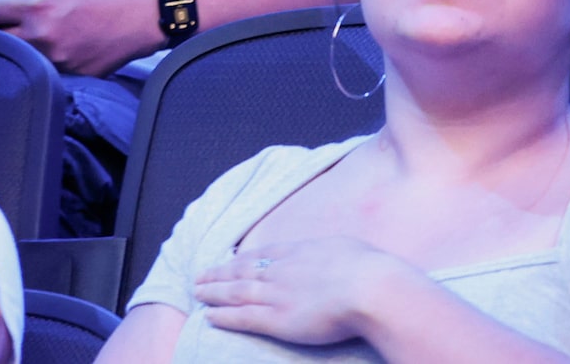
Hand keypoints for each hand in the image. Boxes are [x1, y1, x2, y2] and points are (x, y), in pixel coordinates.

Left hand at [0, 0, 163, 74]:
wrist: (142, 14)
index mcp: (36, 4)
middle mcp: (42, 35)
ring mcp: (57, 58)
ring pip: (18, 56)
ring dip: (13, 45)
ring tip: (21, 32)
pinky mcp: (72, 74)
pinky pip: (43, 69)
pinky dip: (38, 59)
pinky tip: (46, 46)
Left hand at [192, 236, 406, 346]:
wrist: (371, 288)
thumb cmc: (371, 270)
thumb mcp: (349, 250)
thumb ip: (336, 254)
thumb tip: (341, 256)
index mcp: (299, 252)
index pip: (262, 255)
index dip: (242, 259)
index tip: (228, 260)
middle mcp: (281, 271)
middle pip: (241, 271)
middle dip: (219, 274)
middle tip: (200, 275)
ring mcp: (277, 295)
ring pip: (235, 293)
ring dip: (213, 293)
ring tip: (197, 293)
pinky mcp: (278, 320)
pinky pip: (243, 317)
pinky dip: (224, 316)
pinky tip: (210, 316)